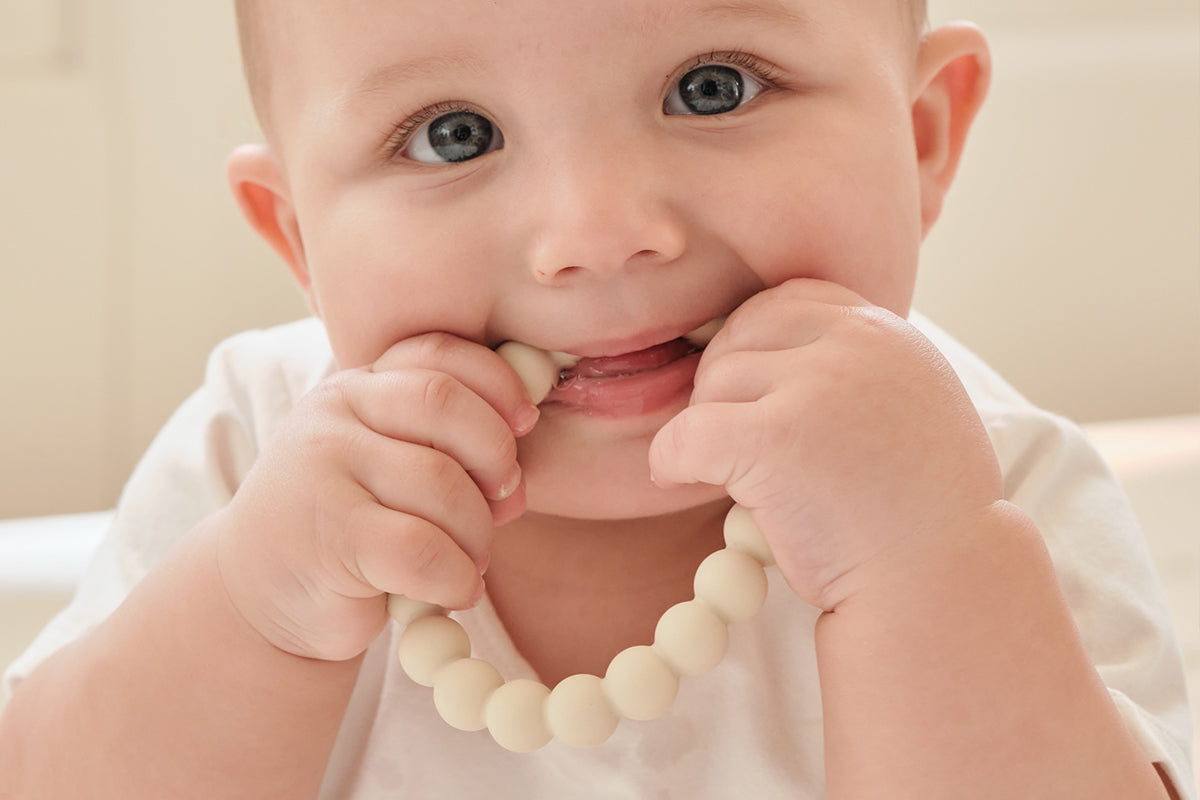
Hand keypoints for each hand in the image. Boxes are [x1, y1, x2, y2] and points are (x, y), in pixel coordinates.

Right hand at [214, 333, 538, 660]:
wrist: (262, 598)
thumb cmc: (350, 528)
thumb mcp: (390, 468)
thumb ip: (443, 445)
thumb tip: (522, 455)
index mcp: (358, 388)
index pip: (437, 353)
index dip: (497, 383)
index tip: (524, 424)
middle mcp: (334, 414)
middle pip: (446, 404)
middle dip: (496, 456)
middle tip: (506, 503)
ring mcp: (323, 469)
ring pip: (442, 484)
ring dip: (478, 533)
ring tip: (471, 559)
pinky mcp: (329, 535)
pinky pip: (424, 549)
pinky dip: (457, 576)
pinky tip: (454, 590)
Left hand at [648, 279, 1003, 609]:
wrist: (942, 585)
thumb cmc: (917, 512)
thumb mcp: (909, 408)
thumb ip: (853, 369)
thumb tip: (764, 357)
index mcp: (886, 333)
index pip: (788, 301)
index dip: (755, 347)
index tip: (752, 399)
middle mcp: (856, 345)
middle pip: (742, 335)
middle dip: (724, 387)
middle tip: (733, 445)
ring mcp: (816, 388)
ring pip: (712, 383)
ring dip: (707, 430)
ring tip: (737, 478)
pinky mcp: (775, 439)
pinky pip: (687, 433)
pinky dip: (671, 459)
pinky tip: (680, 481)